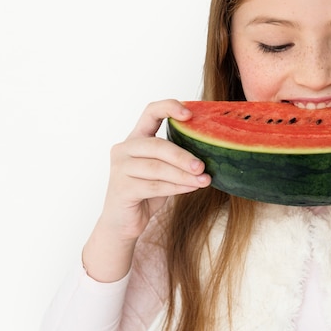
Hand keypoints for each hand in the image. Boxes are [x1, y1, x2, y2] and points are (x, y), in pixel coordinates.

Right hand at [82, 99, 210, 281]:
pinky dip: (176, 187)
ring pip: (157, 168)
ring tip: (204, 180)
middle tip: (203, 166)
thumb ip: (177, 158)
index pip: (150, 112)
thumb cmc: (147, 191)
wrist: (124, 223)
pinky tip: (192, 187)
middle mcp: (124, 148)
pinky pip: (154, 186)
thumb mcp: (164, 170)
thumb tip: (211, 152)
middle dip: (183, 156)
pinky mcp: (121, 188)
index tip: (190, 113)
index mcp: (136, 137)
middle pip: (157, 145)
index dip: (169, 107)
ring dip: (184, 175)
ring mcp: (119, 168)